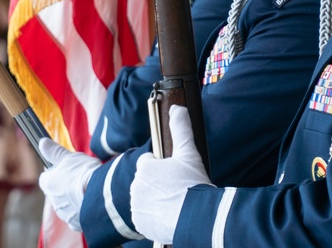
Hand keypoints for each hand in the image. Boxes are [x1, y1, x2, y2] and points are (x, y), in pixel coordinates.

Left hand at [38, 138, 100, 231]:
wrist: (101, 194)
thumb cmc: (83, 172)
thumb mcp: (69, 157)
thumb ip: (54, 151)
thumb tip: (42, 143)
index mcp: (48, 184)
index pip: (45, 177)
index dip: (55, 171)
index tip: (65, 168)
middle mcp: (53, 201)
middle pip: (56, 192)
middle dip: (65, 187)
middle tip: (80, 178)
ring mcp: (64, 214)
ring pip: (66, 205)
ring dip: (73, 199)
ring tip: (88, 190)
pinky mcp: (76, 224)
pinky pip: (77, 216)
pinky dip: (82, 211)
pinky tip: (91, 203)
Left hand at [131, 105, 212, 243]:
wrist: (195, 219)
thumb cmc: (192, 184)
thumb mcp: (189, 153)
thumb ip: (181, 128)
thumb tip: (177, 108)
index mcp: (144, 167)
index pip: (149, 163)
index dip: (162, 167)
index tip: (175, 175)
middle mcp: (135, 186)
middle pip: (146, 181)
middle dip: (158, 183)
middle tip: (177, 189)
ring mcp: (136, 206)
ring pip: (145, 198)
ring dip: (156, 199)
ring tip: (175, 203)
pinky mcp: (140, 223)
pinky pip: (144, 216)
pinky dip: (154, 216)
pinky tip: (169, 215)